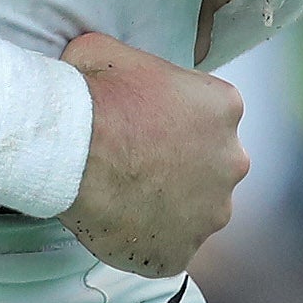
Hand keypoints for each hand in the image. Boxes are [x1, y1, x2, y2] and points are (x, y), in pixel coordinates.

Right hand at [59, 31, 245, 276]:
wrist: (71, 149)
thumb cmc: (92, 95)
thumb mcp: (106, 50)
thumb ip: (128, 61)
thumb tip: (108, 67)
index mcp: (224, 107)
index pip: (209, 116)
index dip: (173, 121)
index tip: (143, 126)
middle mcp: (231, 160)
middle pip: (211, 166)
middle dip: (182, 166)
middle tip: (137, 165)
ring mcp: (210, 212)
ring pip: (195, 210)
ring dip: (169, 206)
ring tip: (125, 198)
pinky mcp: (182, 251)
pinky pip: (169, 248)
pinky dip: (148, 241)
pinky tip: (118, 225)